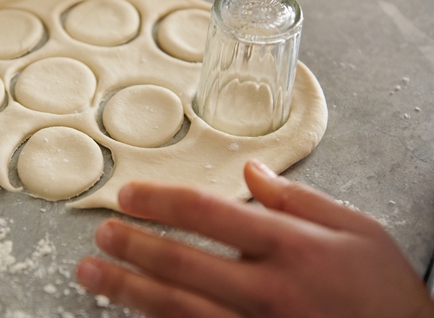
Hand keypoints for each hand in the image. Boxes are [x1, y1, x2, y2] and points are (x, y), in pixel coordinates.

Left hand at [76, 160, 433, 317]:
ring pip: (176, 310)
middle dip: (132, 246)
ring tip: (91, 274)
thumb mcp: (357, 230)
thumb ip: (299, 199)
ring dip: (127, 290)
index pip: (208, 213)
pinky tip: (133, 313)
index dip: (160, 201)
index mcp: (290, 246)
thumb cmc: (385, 291)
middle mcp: (267, 290)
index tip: (129, 195)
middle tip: (100, 233)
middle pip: (180, 264)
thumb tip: (252, 172)